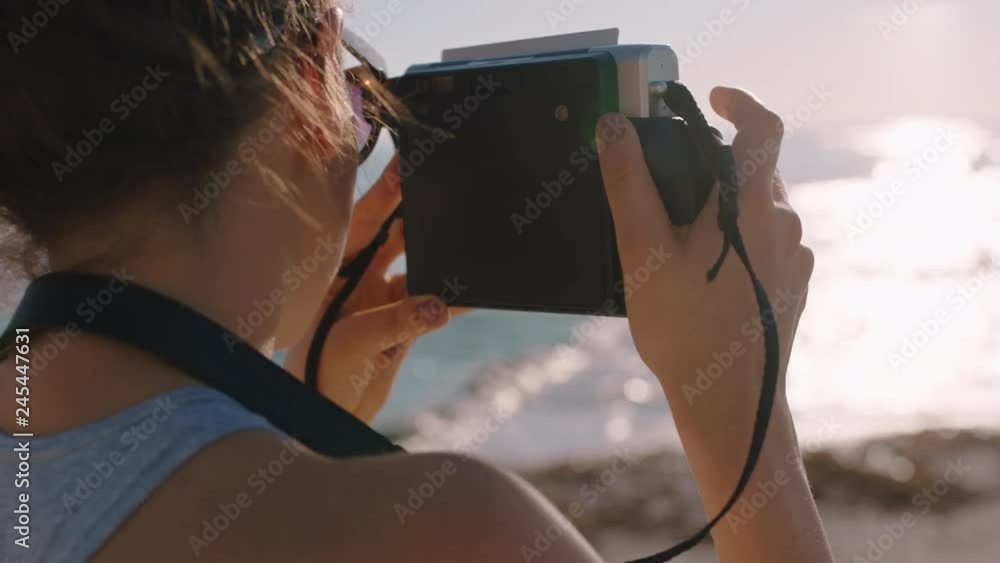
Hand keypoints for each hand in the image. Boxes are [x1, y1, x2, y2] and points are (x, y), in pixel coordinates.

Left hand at [285, 156, 452, 422]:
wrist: (326, 421)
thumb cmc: (318, 379)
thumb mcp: (350, 346)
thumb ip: (393, 323)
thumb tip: (438, 306)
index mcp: (334, 270)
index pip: (361, 221)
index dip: (385, 194)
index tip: (410, 166)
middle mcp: (359, 277)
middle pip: (395, 234)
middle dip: (421, 212)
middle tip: (451, 183)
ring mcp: (382, 298)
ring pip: (420, 265)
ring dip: (443, 255)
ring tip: (470, 235)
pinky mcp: (403, 324)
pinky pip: (436, 301)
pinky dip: (457, 297)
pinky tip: (480, 289)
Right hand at [599, 86, 831, 562]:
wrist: (731, 404)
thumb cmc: (683, 331)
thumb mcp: (643, 253)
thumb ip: (628, 184)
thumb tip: (614, 128)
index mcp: (750, 207)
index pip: (762, 127)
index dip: (738, 102)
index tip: (711, 99)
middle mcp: (784, 225)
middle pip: (756, 169)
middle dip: (716, 165)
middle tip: (671, 188)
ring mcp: (795, 257)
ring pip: (761, 207)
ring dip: (726, 206)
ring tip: (680, 242)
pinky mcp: (795, 283)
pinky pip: (768, 241)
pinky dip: (738, 238)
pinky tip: (704, 275)